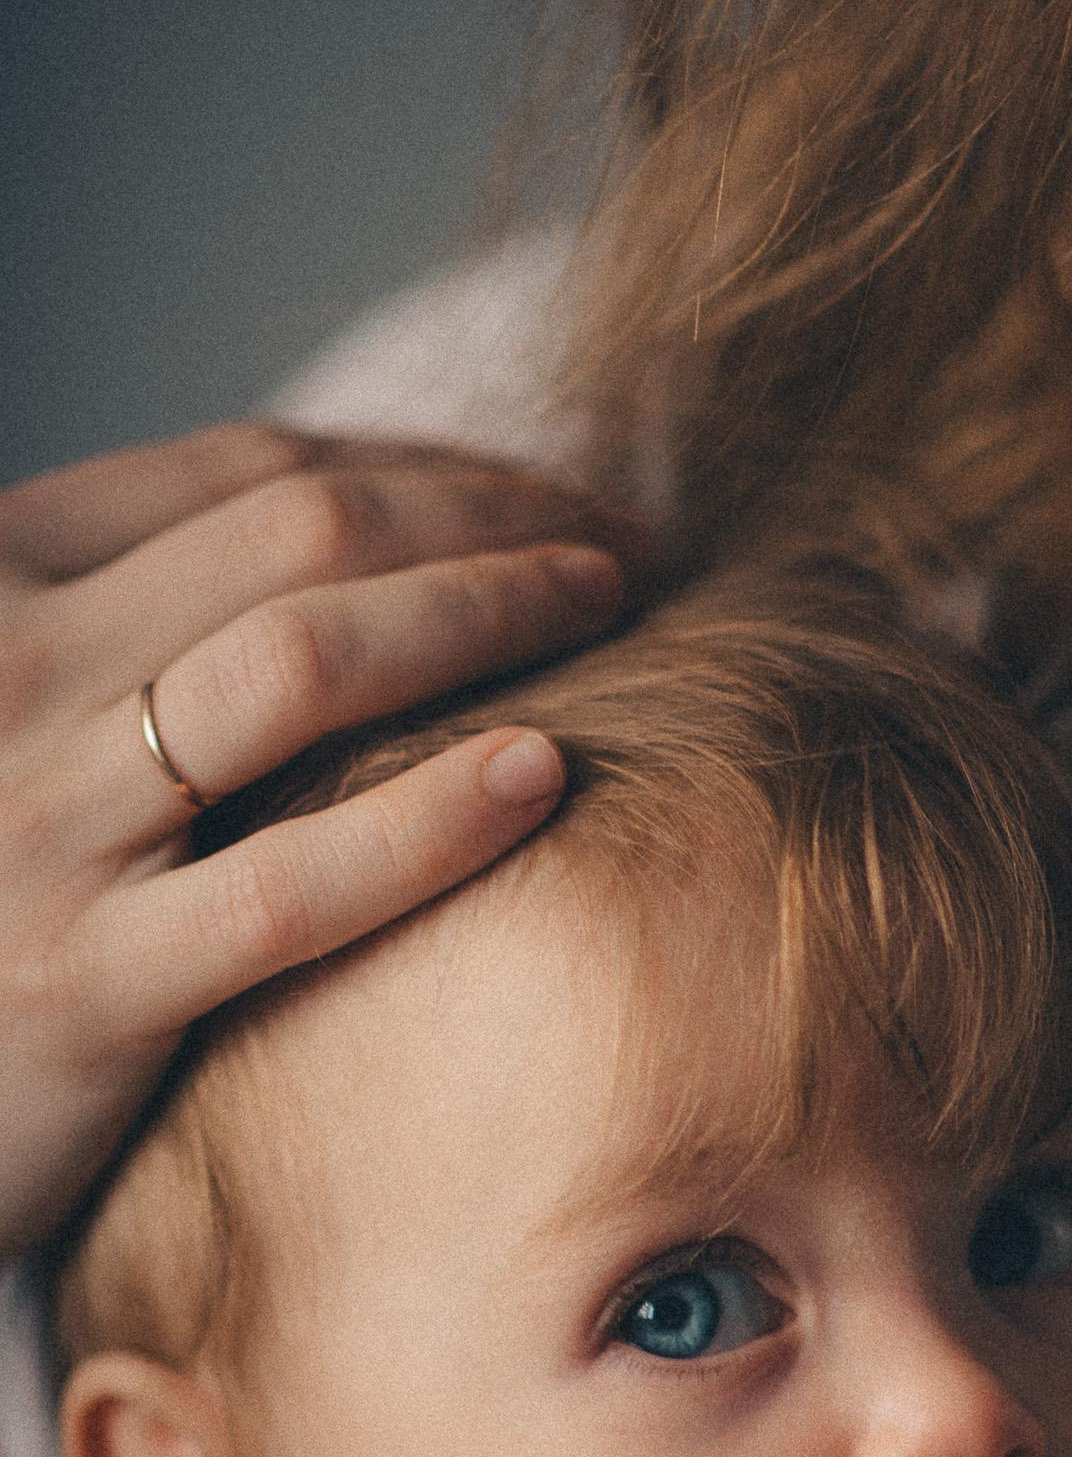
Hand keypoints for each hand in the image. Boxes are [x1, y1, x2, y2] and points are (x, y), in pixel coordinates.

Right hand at [0, 422, 647, 1253]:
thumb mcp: (19, 716)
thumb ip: (139, 628)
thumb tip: (363, 553)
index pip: (250, 477)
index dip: (430, 472)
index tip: (549, 499)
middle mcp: (8, 672)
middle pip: (301, 539)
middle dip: (488, 518)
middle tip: (626, 543)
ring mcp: (41, 825)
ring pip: (302, 663)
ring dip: (486, 609)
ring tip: (614, 605)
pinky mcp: (85, 984)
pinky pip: (290, 885)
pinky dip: (431, 816)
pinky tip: (545, 773)